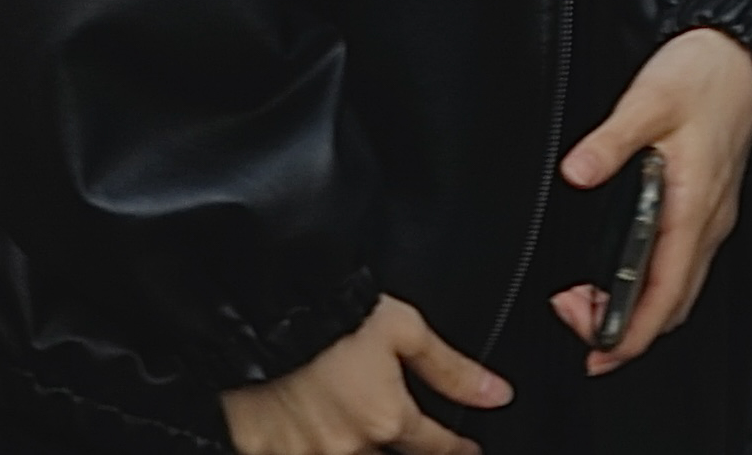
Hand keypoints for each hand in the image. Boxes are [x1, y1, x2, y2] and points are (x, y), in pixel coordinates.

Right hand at [222, 297, 506, 454]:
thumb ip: (451, 369)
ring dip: (353, 443)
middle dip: (393, 443)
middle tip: (387, 420)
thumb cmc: (326, 313)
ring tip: (342, 414)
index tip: (468, 449)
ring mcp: (304, 453)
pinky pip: (296, 453)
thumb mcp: (401, 329)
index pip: (435, 446)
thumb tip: (496, 394)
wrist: (255, 310)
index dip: (457, 448)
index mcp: (385, 417)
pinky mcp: (264, 450)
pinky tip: (307, 424)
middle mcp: (347, 446)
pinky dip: (308, 441)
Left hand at [544, 28, 751, 372]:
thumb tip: (577, 172)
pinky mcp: (707, 204)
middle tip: (575, 318)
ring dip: (636, 308)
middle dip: (624, 327)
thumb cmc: (707, 75)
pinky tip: (622, 270)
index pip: (665, 295)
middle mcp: (708, 221)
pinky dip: (649, 285)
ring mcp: (711, 216)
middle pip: (672, 305)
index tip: (598, 352)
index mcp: (693, 205)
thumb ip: (611, 141)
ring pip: (678, 290)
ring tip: (588, 301)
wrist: (747, 54)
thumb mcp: (650, 100)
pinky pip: (681, 265)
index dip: (631, 334)